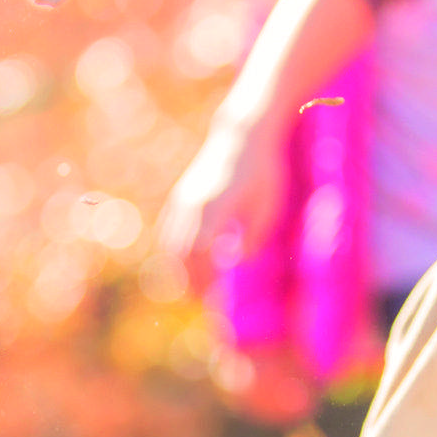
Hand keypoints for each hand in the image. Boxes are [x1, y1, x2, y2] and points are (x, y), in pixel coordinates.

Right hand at [157, 117, 289, 292]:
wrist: (242, 136)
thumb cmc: (263, 172)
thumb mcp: (268, 207)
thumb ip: (254, 238)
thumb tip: (237, 260)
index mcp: (215, 207)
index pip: (200, 253)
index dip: (203, 278)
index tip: (212, 296)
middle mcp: (193, 204)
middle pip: (180, 253)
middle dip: (187, 280)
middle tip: (198, 301)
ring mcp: (182, 199)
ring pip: (169, 243)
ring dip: (176, 269)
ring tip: (189, 288)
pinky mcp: (179, 197)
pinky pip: (167, 231)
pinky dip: (172, 252)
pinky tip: (183, 265)